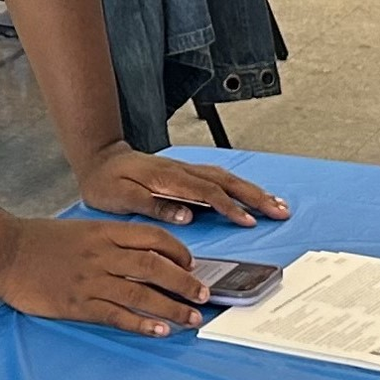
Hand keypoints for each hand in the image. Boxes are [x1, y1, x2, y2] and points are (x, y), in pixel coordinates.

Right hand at [0, 214, 205, 333]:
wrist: (4, 253)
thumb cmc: (39, 241)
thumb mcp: (80, 230)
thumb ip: (110, 240)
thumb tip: (142, 253)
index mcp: (104, 232)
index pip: (153, 238)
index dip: (179, 251)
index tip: (191, 264)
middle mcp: (102, 254)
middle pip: (156, 266)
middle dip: (185, 282)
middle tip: (204, 295)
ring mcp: (91, 280)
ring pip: (142, 293)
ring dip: (172, 307)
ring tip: (192, 319)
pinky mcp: (79, 304)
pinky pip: (117, 315)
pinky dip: (141, 323)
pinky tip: (160, 330)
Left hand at [77, 142, 286, 231]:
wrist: (99, 158)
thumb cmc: (106, 182)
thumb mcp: (120, 198)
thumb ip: (154, 205)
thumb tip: (188, 215)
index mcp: (168, 179)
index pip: (208, 192)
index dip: (230, 207)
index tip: (249, 221)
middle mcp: (182, 171)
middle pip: (226, 181)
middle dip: (256, 196)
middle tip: (281, 210)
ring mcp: (185, 169)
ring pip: (226, 177)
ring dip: (252, 190)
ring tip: (276, 203)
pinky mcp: (185, 172)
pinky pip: (218, 177)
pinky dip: (238, 186)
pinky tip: (250, 194)